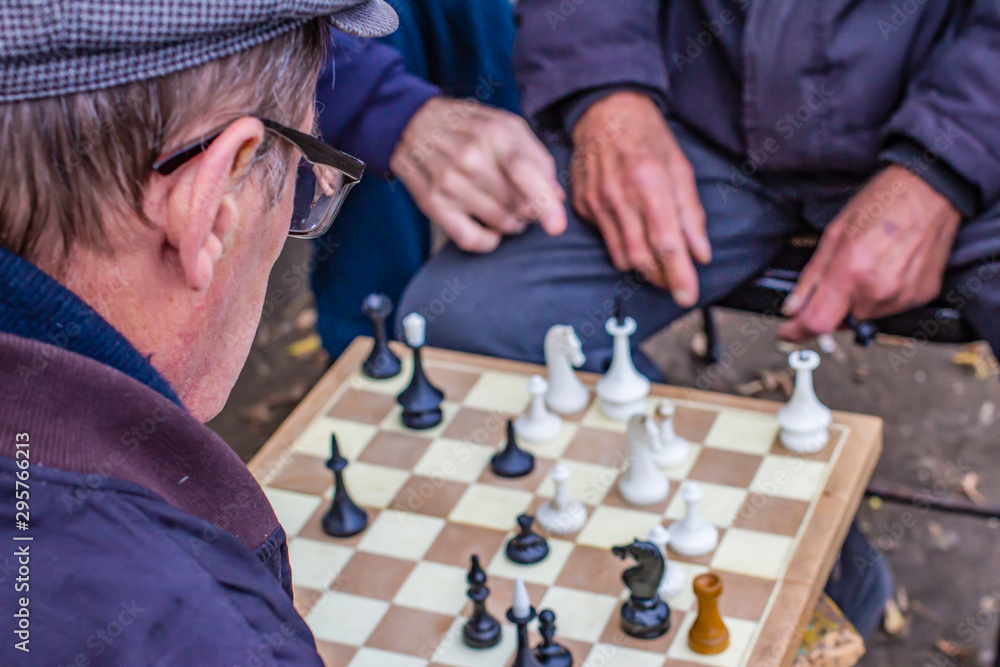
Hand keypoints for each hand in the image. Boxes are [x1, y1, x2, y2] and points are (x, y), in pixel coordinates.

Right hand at [390, 97, 566, 251]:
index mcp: (492, 133)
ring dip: (514, 223)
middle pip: (518, 204)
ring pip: (500, 223)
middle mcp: (468, 159)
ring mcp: (448, 183)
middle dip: (531, 209)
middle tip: (524, 199)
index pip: (523, 171)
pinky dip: (489, 241)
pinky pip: (471, 239)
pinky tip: (490, 228)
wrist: (410, 123)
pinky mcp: (432, 204)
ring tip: (508, 209)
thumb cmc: (468, 127)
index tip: (557, 226)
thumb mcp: (505, 126)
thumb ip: (536, 158)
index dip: (544, 201)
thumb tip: (556, 197)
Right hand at [571, 91, 708, 306]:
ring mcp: (597, 203)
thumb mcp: (680, 168)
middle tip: (676, 283)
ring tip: (659, 267)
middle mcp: (620, 196)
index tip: (688, 295)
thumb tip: (700, 253)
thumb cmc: (646, 136)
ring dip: (642, 269)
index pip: (667, 242)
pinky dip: (623, 247)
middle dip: (661, 278)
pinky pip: (606, 239)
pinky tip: (634, 235)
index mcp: (650, 183)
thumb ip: (691, 213)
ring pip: (621, 255)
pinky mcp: (583, 207)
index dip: (679, 275)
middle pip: (641, 257)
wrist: (604, 112)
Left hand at [779, 165, 961, 340]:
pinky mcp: (921, 295)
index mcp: (851, 271)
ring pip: (865, 316)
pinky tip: (886, 268)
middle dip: (831, 307)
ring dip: (857, 301)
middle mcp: (878, 289)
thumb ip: (812, 277)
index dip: (797, 331)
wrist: (932, 190)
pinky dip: (880, 296)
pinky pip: (890, 308)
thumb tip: (793, 306)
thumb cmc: (884, 202)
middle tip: (839, 277)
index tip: (787, 331)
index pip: (817, 322)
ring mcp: (903, 295)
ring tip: (868, 265)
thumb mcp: (834, 233)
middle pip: (841, 321)